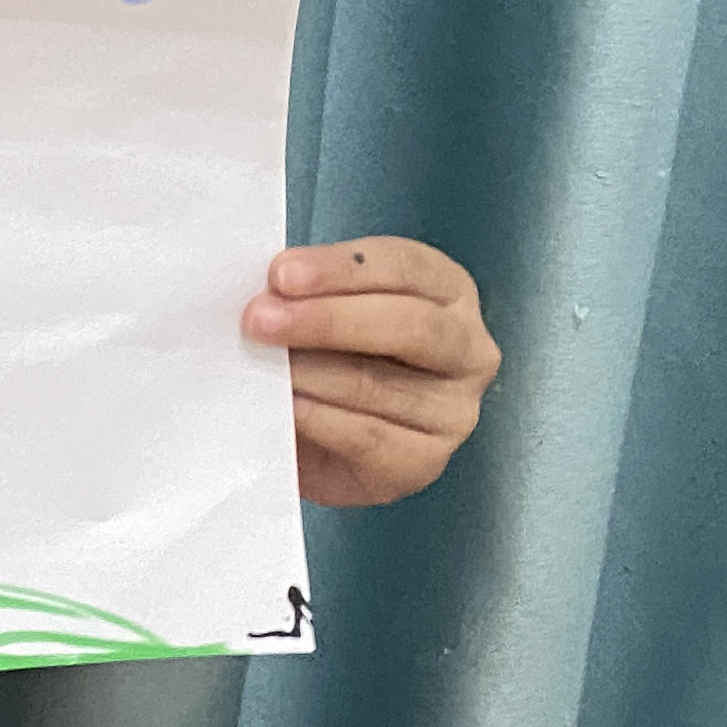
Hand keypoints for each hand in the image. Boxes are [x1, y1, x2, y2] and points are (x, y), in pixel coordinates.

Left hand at [247, 236, 499, 507]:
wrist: (326, 442)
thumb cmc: (330, 356)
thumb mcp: (325, 311)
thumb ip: (306, 294)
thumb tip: (265, 292)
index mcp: (447, 290)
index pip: (404, 266)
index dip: (341, 268)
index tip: (281, 275)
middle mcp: (467, 348)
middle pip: (409, 325)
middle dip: (327, 320)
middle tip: (259, 319)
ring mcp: (453, 409)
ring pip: (379, 384)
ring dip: (310, 372)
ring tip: (260, 365)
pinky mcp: (426, 460)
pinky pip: (368, 436)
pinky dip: (319, 418)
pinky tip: (286, 408)